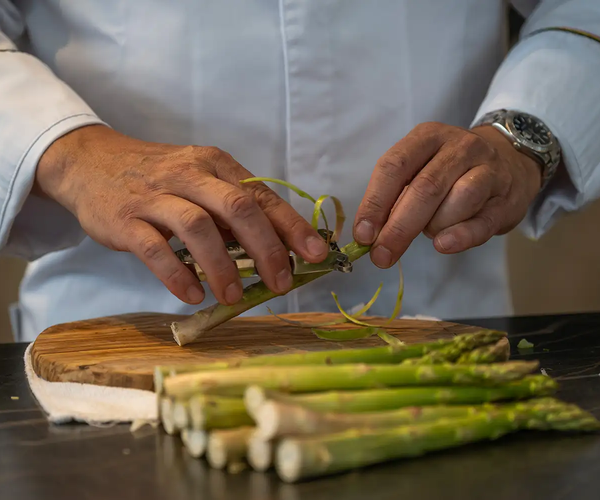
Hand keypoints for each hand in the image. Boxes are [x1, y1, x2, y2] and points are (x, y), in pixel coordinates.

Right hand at [35, 125, 328, 304]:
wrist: (92, 162)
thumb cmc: (159, 178)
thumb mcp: (200, 181)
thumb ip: (233, 210)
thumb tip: (277, 248)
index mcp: (216, 165)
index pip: (262, 196)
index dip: (292, 227)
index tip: (317, 255)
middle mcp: (190, 175)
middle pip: (238, 208)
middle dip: (267, 248)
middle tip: (281, 283)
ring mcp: (155, 196)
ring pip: (198, 227)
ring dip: (222, 266)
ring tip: (234, 297)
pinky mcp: (125, 219)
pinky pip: (154, 249)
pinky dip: (176, 274)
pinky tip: (192, 295)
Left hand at [353, 122, 541, 267]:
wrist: (510, 161)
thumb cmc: (450, 172)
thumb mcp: (419, 170)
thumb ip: (394, 198)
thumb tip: (369, 235)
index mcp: (427, 137)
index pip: (394, 167)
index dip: (375, 202)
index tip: (363, 234)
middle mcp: (459, 147)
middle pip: (424, 188)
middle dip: (398, 227)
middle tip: (381, 255)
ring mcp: (488, 169)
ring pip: (458, 199)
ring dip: (434, 226)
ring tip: (430, 233)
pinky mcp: (507, 198)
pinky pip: (483, 221)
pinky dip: (461, 236)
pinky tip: (443, 245)